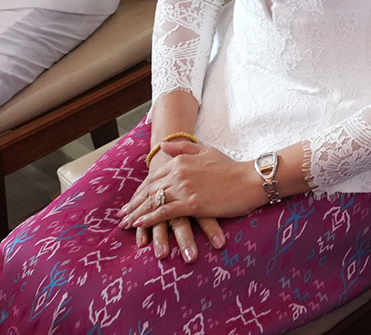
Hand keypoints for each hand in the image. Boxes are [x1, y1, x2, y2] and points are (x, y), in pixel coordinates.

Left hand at [122, 141, 242, 260]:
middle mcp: (178, 173)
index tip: (131, 201)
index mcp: (180, 161)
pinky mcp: (192, 204)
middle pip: (149, 190)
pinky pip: (165, 212)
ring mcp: (184, 189)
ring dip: (137, 213)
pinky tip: (140, 224)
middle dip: (133, 203)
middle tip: (121, 215)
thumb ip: (182, 148)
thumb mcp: (205, 151)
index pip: (153, 177)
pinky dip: (150, 219)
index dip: (140, 191)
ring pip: (153, 202)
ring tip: (125, 223)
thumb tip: (163, 147)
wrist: (249, 180)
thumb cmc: (230, 167)